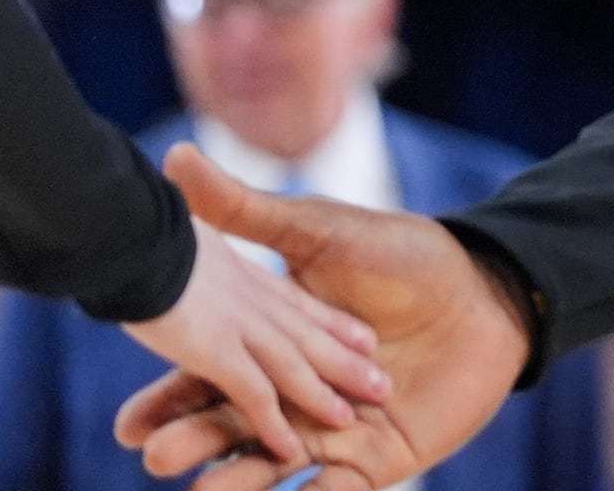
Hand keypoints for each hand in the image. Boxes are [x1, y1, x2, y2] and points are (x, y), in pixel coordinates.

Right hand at [118, 182, 396, 471]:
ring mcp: (335, 429)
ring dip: (242, 477)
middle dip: (195, 442)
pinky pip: (338, 488)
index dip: (170, 401)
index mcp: (274, 344)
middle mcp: (295, 393)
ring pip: (277, 460)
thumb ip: (249, 209)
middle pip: (235, 424)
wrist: (487, 291)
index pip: (210, 378)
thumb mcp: (320, 232)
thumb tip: (176, 156)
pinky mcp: (379, 456)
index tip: (125, 426)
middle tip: (154, 458)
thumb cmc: (407, 257)